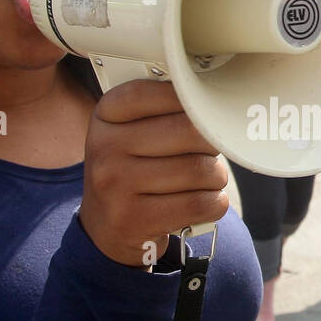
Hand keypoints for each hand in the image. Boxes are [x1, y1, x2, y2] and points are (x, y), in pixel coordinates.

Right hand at [79, 81, 229, 266]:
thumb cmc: (133, 170)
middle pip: (189, 130)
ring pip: (200, 170)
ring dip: (216, 177)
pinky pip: (200, 204)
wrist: (106, 227)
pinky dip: (215, 203)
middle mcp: (104, 148)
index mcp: (104, 116)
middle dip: (212, 143)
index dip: (188, 99)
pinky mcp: (134, 219)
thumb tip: (215, 101)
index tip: (204, 108)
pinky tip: (204, 201)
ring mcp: (116, 185)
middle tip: (209, 151)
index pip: (151, 93)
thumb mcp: (131, 133)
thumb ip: (165, 112)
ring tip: (205, 180)